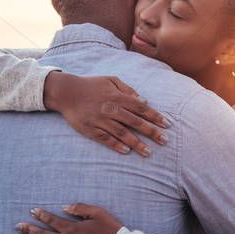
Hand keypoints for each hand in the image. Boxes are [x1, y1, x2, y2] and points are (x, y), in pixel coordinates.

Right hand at [43, 72, 170, 155]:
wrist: (66, 92)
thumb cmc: (92, 85)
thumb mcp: (111, 80)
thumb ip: (128, 90)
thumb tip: (144, 100)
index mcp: (118, 97)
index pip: (141, 108)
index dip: (155, 116)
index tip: (168, 125)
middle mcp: (111, 108)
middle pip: (135, 122)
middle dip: (152, 132)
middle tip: (165, 141)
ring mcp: (100, 119)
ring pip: (122, 133)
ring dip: (136, 143)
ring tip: (149, 152)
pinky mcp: (90, 129)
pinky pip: (105, 138)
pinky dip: (116, 145)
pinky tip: (127, 151)